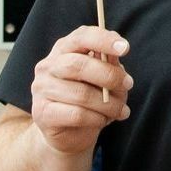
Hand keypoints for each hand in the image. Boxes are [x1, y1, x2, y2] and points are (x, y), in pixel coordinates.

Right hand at [29, 26, 131, 155]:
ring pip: (81, 94)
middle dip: (109, 76)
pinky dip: (97, 118)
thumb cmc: (90, 100)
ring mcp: (41, 89)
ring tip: (121, 110)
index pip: (80, 37)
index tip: (125, 47)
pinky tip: (103, 120)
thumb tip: (117, 52)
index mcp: (64, 50)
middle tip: (128, 85)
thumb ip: (110, 65)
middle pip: (78, 65)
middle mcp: (48, 66)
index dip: (103, 40)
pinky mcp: (42, 113)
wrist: (70, 134)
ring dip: (109, 104)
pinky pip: (77, 114)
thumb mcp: (105, 80)